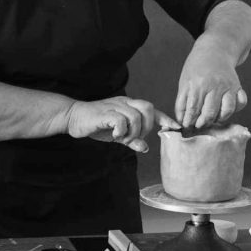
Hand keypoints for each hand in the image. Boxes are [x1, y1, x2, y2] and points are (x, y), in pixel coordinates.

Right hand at [65, 96, 179, 151]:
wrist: (74, 117)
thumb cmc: (97, 124)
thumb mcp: (117, 134)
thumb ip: (131, 140)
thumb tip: (145, 147)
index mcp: (130, 105)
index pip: (152, 110)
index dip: (165, 118)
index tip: (176, 128)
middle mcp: (125, 102)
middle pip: (148, 108)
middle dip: (146, 126)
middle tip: (134, 137)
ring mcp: (115, 106)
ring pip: (136, 116)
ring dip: (133, 132)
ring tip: (122, 138)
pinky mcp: (105, 113)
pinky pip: (121, 120)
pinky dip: (121, 130)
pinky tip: (115, 135)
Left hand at [175, 40, 247, 127]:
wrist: (214, 50)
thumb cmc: (196, 68)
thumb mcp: (184, 82)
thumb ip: (182, 102)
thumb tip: (182, 121)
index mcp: (198, 84)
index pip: (193, 109)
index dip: (190, 121)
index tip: (188, 126)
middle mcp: (214, 85)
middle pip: (210, 113)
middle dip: (203, 123)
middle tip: (200, 125)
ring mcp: (228, 86)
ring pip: (227, 111)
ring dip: (219, 119)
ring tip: (212, 118)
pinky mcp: (237, 86)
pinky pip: (241, 103)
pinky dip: (236, 109)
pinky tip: (226, 109)